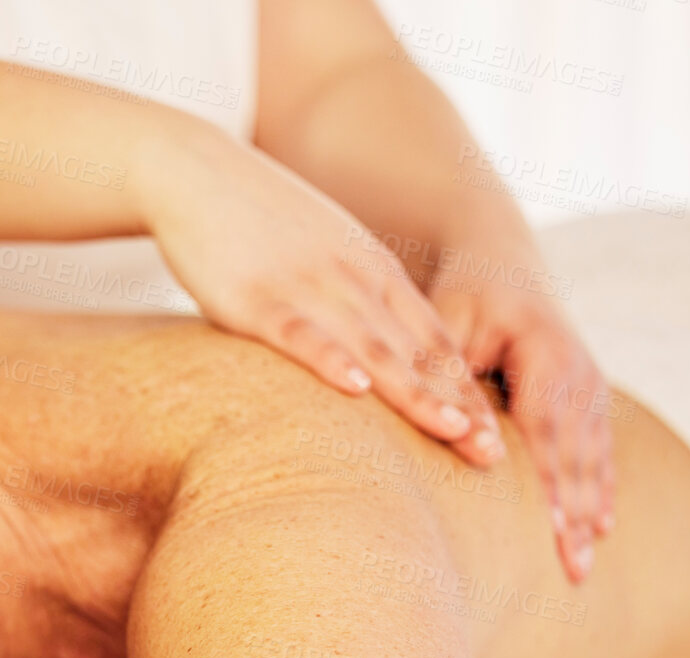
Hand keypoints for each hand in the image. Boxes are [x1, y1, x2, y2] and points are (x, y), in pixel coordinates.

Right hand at [133, 125, 504, 466]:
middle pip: (417, 352)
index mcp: (374, 271)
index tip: (495, 439)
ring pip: (373, 347)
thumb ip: (353, 296)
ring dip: (415, 392)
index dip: (468, 391)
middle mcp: (354, 279)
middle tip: (492, 454)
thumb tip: (375, 355)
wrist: (195, 171)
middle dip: (459, 405)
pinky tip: (355, 388)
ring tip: (450, 431)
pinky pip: (301, 333)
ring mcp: (307, 286)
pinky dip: (331, 360)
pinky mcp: (256, 297)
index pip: (436, 340)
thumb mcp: (323, 253)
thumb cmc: (255, 221)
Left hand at [428, 273, 614, 582]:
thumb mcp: (448, 321)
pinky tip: (599, 530)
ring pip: (591, 462)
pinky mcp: (590, 401)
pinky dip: (598, 492)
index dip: (549, 482)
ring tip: (580, 568)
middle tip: (570, 570)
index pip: (546, 429)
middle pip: (575, 456)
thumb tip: (450, 426)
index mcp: (547, 352)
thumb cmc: (462, 296)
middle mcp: (580, 373)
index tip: (550, 530)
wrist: (502, 266)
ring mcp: (592, 388)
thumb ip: (446, 374)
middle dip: (572, 516)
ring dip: (586, 516)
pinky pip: (599, 453)